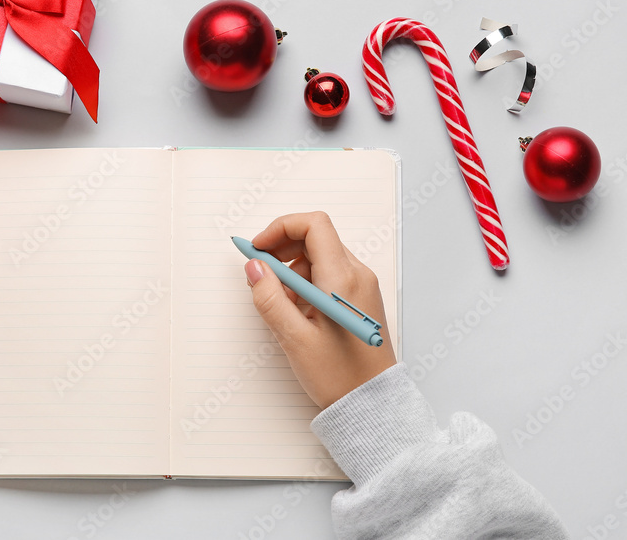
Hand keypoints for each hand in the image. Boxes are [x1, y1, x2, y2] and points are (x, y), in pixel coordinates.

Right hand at [244, 212, 396, 409]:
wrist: (372, 402)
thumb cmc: (339, 376)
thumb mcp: (294, 339)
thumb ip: (270, 298)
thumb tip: (254, 267)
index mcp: (342, 280)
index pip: (313, 225)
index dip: (280, 228)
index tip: (258, 249)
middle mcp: (357, 275)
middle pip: (316, 237)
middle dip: (282, 248)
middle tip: (260, 272)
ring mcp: (361, 285)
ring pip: (320, 256)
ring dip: (293, 268)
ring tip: (279, 301)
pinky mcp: (358, 298)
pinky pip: (328, 274)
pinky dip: (306, 281)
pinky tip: (296, 309)